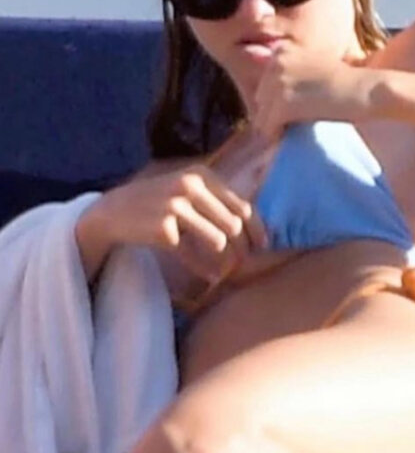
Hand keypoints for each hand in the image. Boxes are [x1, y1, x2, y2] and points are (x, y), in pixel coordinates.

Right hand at [84, 163, 267, 283]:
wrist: (115, 211)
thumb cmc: (158, 203)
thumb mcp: (187, 191)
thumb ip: (218, 203)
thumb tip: (256, 227)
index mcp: (202, 175)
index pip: (242, 205)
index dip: (257, 229)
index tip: (262, 247)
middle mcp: (190, 186)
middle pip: (234, 225)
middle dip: (243, 249)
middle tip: (243, 264)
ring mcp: (175, 206)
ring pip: (218, 240)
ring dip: (226, 261)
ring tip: (226, 270)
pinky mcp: (163, 228)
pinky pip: (194, 255)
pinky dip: (204, 269)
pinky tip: (210, 277)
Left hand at [252, 43, 382, 141]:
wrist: (367, 89)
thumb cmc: (348, 84)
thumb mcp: (315, 69)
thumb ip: (292, 77)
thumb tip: (265, 99)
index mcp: (282, 52)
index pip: (264, 85)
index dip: (276, 103)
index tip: (294, 113)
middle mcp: (276, 63)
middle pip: (260, 100)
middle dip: (273, 115)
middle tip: (292, 126)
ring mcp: (278, 83)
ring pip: (262, 116)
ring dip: (275, 127)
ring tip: (294, 133)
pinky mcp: (283, 103)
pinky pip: (268, 127)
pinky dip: (277, 136)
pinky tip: (291, 138)